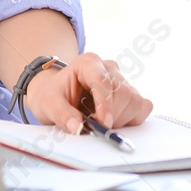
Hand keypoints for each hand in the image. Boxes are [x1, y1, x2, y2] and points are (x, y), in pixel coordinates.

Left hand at [24, 52, 152, 133]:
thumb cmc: (53, 96)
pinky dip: (133, 118)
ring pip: (135, 100)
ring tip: (101, 123)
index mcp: (88, 63)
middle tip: (95, 127)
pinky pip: (143, 106)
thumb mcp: (47, 104)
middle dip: (112, 115)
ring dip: (121, 119)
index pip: (103, 81)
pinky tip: (115, 121)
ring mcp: (122, 80)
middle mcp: (109, 68)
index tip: (105, 124)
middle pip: (123, 92)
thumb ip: (61, 115)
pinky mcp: (130, 94)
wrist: (56, 95)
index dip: (106, 104)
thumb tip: (77, 128)